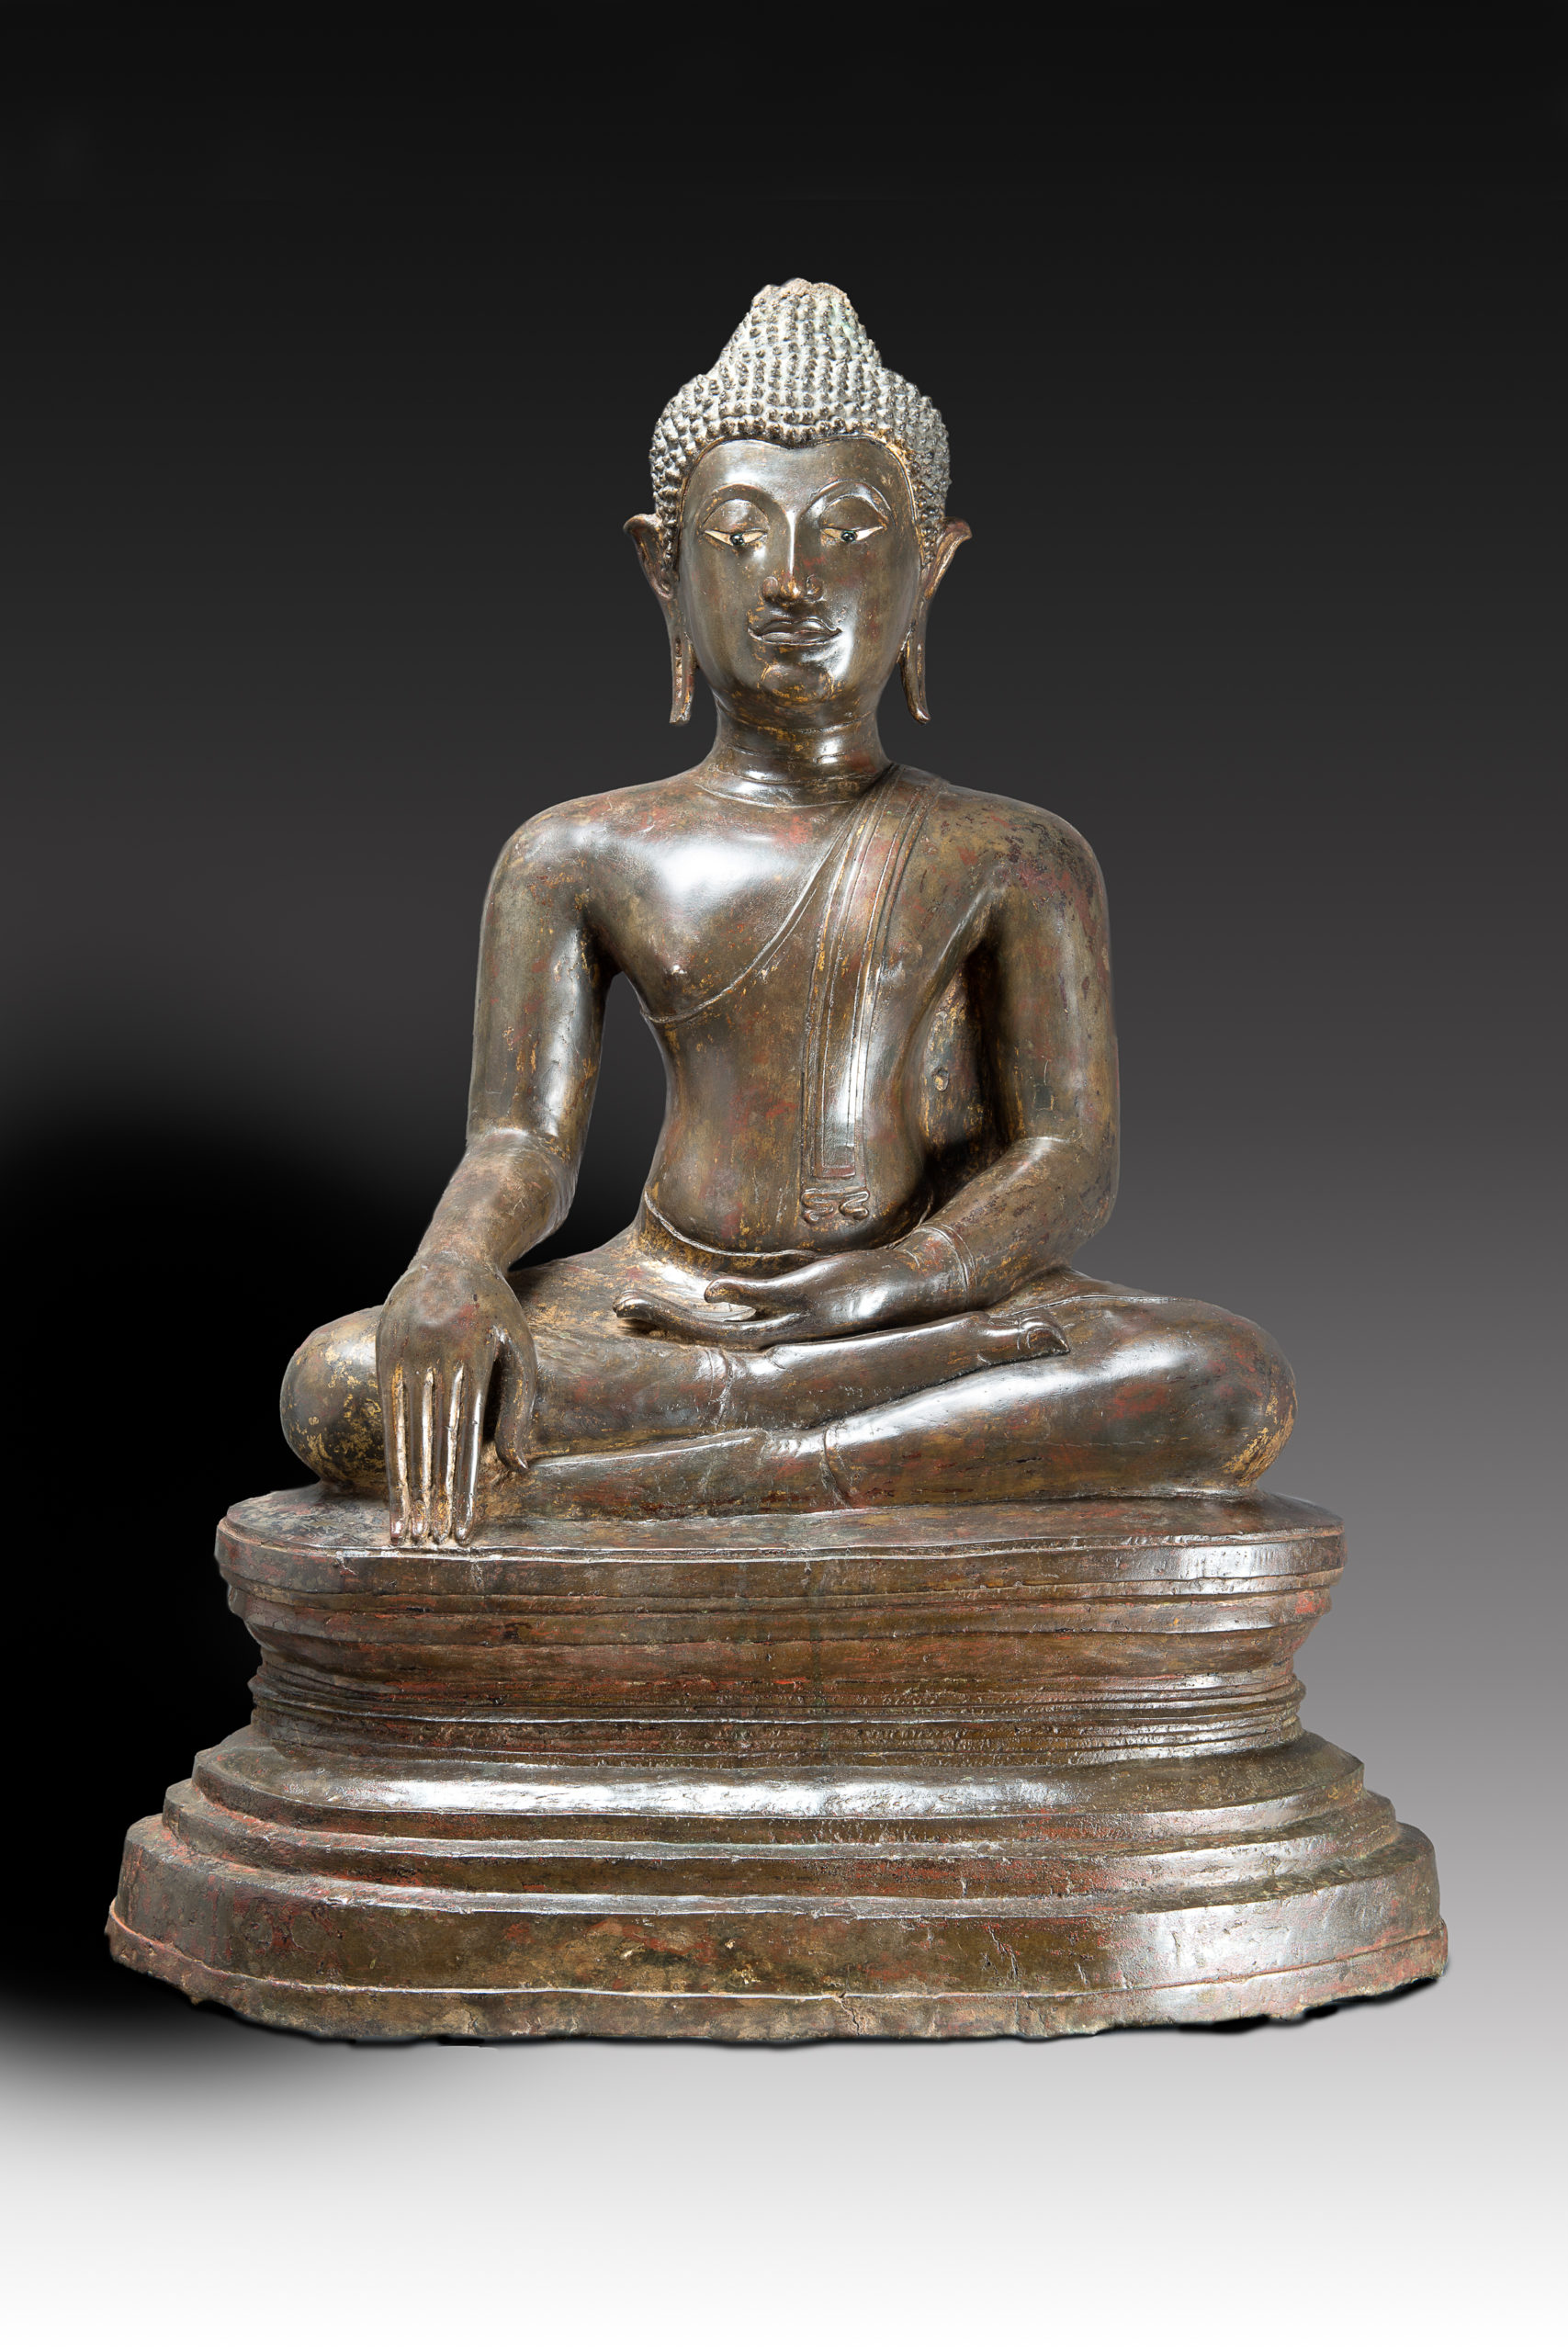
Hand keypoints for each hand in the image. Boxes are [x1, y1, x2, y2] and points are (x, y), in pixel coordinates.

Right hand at [376, 1253, 536, 1543]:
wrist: (450, 1255)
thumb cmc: (496, 1310)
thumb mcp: (519, 1348)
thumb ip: (519, 1407)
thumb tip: (517, 1469)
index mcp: (471, 1353)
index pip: (466, 1435)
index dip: (464, 1486)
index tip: (464, 1528)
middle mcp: (432, 1356)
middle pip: (432, 1442)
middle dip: (434, 1498)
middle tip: (435, 1544)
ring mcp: (402, 1357)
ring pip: (405, 1435)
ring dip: (406, 1488)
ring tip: (408, 1533)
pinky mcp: (383, 1360)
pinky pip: (387, 1418)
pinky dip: (392, 1459)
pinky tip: (393, 1492)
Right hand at [615, 1246, 951, 1349]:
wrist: (898, 1286)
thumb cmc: (848, 1286)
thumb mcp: (798, 1287)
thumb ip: (766, 1289)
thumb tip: (735, 1285)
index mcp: (768, 1331)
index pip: (706, 1334)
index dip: (665, 1324)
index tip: (631, 1312)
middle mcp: (775, 1336)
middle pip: (703, 1336)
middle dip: (658, 1323)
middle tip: (620, 1309)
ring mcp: (791, 1322)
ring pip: (726, 1330)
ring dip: (680, 1320)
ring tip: (644, 1306)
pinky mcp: (810, 1301)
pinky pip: (768, 1301)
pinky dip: (739, 1296)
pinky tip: (709, 1292)